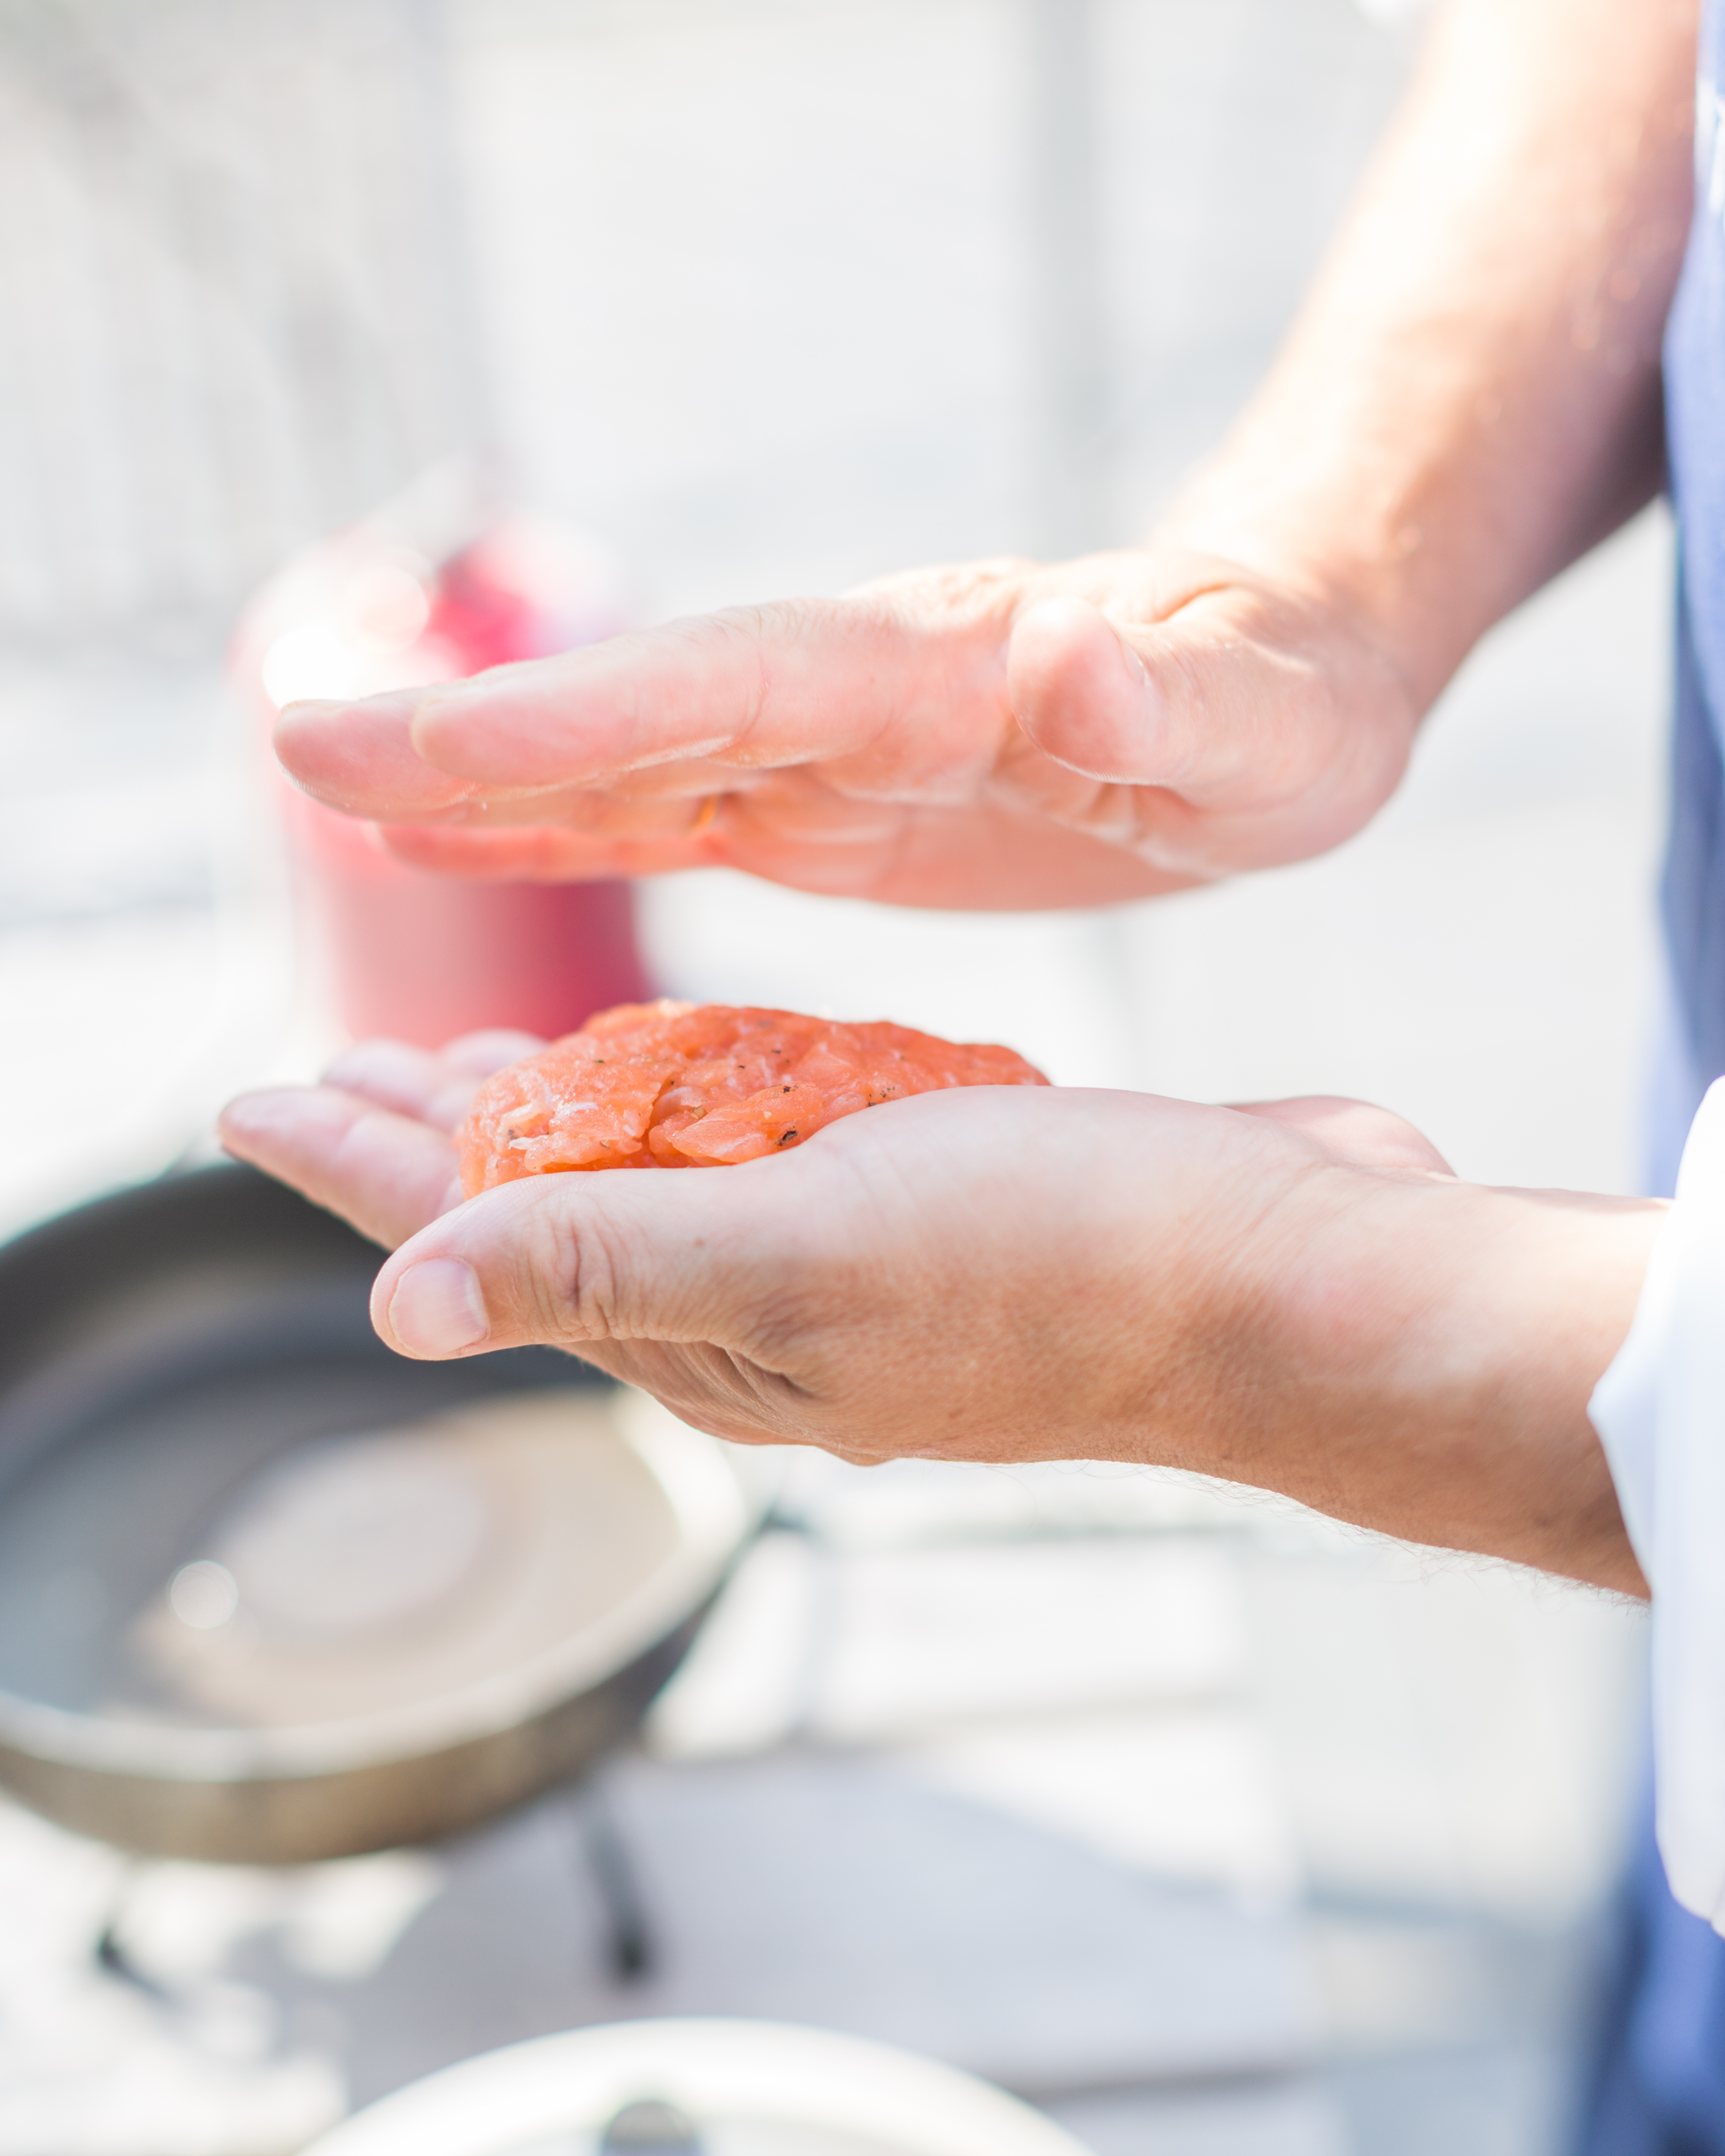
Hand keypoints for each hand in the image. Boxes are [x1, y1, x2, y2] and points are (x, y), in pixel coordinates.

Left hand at [219, 1038, 1656, 1593]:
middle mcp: (765, 1312)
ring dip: (554, 1120)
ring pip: (654, 1178)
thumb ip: (603, 1262)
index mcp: (713, 1332)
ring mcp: (850, 1260)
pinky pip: (766, 1146)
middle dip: (431, 1142)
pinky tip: (684, 1068)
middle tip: (336, 1066)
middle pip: (546, 1211)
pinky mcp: (930, 1200)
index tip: (252, 1097)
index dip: (356, 1172)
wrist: (1286, 1275)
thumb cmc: (1068, 1261)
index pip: (479, 1243)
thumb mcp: (809, 1249)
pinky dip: (694, 1099)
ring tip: (474, 1062)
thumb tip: (396, 1307)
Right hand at [271, 549, 1420, 909]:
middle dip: (478, 732)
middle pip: (643, 705)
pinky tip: (460, 840)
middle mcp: (857, 690)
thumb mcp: (1265, 722)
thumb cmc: (1285, 710)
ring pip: (628, 756)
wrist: (1287, 686)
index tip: (441, 741)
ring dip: (485, 779)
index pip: (744, 682)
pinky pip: (670, 806)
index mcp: (945, 667)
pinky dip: (561, 818)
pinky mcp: (828, 794)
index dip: (590, 714)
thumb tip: (1077, 668)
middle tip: (300, 745)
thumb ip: (1172, 703)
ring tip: (332, 789)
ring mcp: (830, 741)